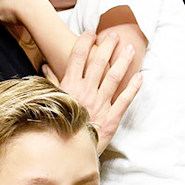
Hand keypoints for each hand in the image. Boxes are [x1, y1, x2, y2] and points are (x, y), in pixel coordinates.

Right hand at [52, 27, 141, 149]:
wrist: (68, 152)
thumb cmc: (58, 127)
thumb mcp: (52, 102)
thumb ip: (51, 83)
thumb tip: (45, 66)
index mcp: (70, 87)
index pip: (77, 57)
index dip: (85, 42)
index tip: (91, 32)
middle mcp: (86, 92)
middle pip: (98, 62)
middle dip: (107, 46)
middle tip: (114, 35)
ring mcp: (101, 104)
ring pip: (114, 77)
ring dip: (123, 61)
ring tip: (130, 48)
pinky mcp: (112, 117)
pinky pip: (125, 99)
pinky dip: (133, 87)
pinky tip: (140, 76)